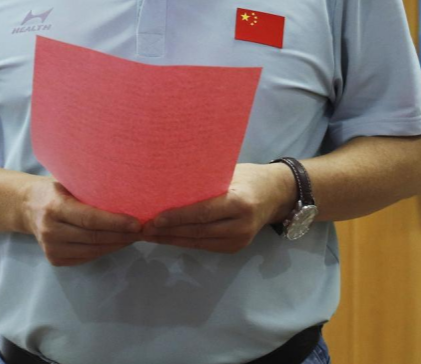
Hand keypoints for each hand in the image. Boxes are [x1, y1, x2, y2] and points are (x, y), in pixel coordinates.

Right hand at [21, 177, 142, 266]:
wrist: (26, 206)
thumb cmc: (54, 188)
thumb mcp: (67, 180)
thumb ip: (89, 185)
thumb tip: (126, 184)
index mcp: (54, 207)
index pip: (89, 219)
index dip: (115, 222)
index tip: (137, 222)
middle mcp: (51, 230)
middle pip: (94, 237)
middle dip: (122, 235)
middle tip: (143, 230)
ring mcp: (51, 248)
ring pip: (93, 250)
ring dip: (117, 244)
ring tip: (135, 236)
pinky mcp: (55, 260)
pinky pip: (87, 257)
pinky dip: (105, 250)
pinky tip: (118, 242)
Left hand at [140, 162, 294, 252]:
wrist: (278, 194)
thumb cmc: (249, 176)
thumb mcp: (229, 172)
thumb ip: (206, 181)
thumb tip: (170, 182)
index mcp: (239, 202)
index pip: (202, 213)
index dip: (177, 218)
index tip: (154, 219)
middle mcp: (241, 225)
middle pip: (197, 231)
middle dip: (167, 232)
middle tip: (142, 228)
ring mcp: (240, 240)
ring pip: (198, 242)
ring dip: (171, 239)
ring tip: (149, 234)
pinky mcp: (235, 248)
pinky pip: (205, 246)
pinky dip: (185, 241)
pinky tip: (167, 237)